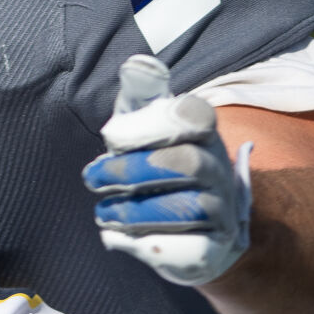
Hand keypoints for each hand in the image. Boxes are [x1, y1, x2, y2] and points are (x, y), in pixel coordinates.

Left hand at [82, 54, 253, 286]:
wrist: (196, 226)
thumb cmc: (159, 163)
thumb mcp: (147, 125)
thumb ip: (141, 96)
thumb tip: (137, 63)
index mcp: (202, 131)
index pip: (192, 115)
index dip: (148, 124)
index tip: (110, 136)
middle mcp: (219, 168)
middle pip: (185, 164)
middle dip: (129, 171)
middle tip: (92, 176)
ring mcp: (221, 210)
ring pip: (185, 209)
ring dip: (132, 212)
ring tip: (103, 211)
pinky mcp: (212, 249)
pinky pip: (186, 249)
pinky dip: (144, 245)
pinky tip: (117, 238)